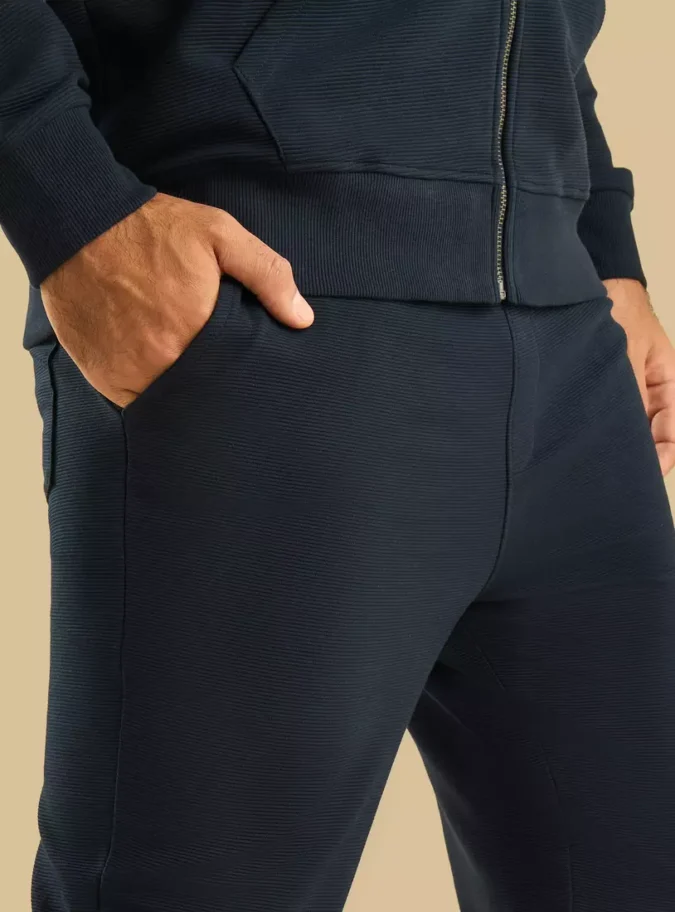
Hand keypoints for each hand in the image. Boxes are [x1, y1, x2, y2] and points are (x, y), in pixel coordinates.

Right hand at [40, 192, 313, 407]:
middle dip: (214, 391)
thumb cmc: (153, 230)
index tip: (248, 375)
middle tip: (220, 377)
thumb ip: (267, 276)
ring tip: (189, 375)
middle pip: (201, 396)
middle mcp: (162, 361)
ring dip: (181, 396)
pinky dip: (147, 393)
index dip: (243, 379)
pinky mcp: (103, 376)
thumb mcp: (220, 235)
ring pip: (168, 403)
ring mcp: (129, 373)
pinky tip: (157, 372)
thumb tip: (302, 319)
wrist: (79, 224)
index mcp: (197, 332)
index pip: (233, 378)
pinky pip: (134, 401)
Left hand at [606, 278, 674, 475]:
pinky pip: (608, 414)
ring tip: (603, 465)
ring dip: (620, 442)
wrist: (595, 285)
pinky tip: (588, 441)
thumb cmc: (620, 311)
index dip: (664, 454)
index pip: (674, 429)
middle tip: (621, 478)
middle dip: (641, 455)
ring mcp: (628, 388)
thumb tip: (628, 432)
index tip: (649, 474)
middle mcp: (650, 389)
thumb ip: (632, 392)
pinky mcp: (604, 387)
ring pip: (629, 426)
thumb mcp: (628, 354)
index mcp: (669, 380)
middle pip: (652, 433)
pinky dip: (603, 428)